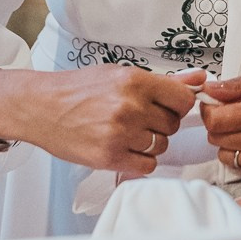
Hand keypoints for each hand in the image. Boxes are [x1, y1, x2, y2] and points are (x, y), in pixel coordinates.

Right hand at [0, 66, 206, 174]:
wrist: (40, 106)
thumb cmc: (78, 89)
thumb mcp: (120, 74)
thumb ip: (165, 81)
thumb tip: (200, 79)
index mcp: (135, 81)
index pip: (184, 100)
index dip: (178, 105)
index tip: (167, 107)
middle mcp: (130, 106)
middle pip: (173, 125)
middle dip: (160, 123)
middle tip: (137, 118)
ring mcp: (120, 133)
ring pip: (162, 146)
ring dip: (150, 142)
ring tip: (126, 132)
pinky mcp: (110, 156)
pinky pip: (147, 165)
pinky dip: (140, 161)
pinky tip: (124, 149)